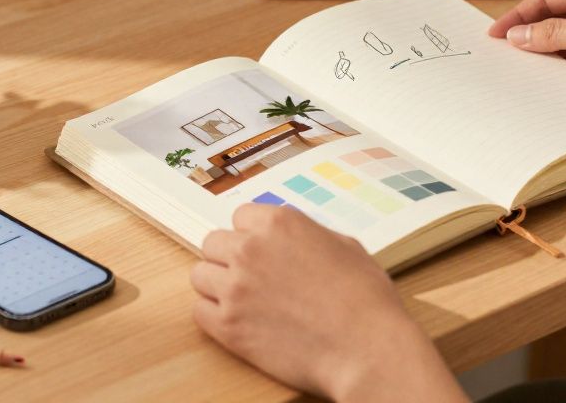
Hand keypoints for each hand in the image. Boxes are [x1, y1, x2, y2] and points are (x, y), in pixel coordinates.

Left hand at [191, 205, 466, 402]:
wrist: (366, 348)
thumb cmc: (365, 299)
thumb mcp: (344, 246)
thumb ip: (307, 235)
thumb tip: (294, 240)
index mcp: (279, 223)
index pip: (240, 217)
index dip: (252, 235)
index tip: (261, 251)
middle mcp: (250, 249)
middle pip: (213, 243)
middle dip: (229, 258)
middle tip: (250, 277)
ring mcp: (235, 288)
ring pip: (200, 275)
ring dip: (217, 285)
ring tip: (242, 300)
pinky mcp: (228, 326)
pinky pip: (199, 311)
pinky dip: (213, 316)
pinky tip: (237, 321)